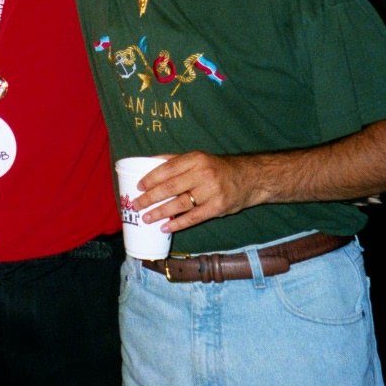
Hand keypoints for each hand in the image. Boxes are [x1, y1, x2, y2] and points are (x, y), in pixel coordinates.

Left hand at [134, 151, 259, 232]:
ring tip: (146, 218)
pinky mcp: (218, 208)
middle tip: (137, 204)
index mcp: (195, 159)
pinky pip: (194, 218)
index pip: (168, 169)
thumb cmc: (217, 168)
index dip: (151, 178)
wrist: (248, 178)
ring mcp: (211, 192)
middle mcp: (203, 174)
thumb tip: (148, 162)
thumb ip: (175, 160)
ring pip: (180, 204)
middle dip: (150, 197)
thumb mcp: (198, 158)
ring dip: (160, 212)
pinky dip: (178, 224)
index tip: (138, 186)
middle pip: (171, 187)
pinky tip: (165, 227)